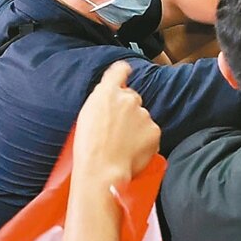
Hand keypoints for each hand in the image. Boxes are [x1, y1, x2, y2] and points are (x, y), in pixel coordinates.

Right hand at [73, 61, 159, 189]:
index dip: (123, 71)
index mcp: (106, 93)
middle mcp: (128, 98)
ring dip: (136, 127)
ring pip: (142, 117)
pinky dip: (144, 141)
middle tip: (117, 129)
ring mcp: (143, 114)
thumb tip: (109, 96)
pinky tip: (131, 151)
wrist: (102, 170)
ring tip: (122, 145)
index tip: (125, 71)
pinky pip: (150, 133)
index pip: (119, 70)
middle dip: (128, 110)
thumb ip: (101, 100)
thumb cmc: (88, 147)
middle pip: (132, 98)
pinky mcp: (154, 130)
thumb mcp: (86, 115)